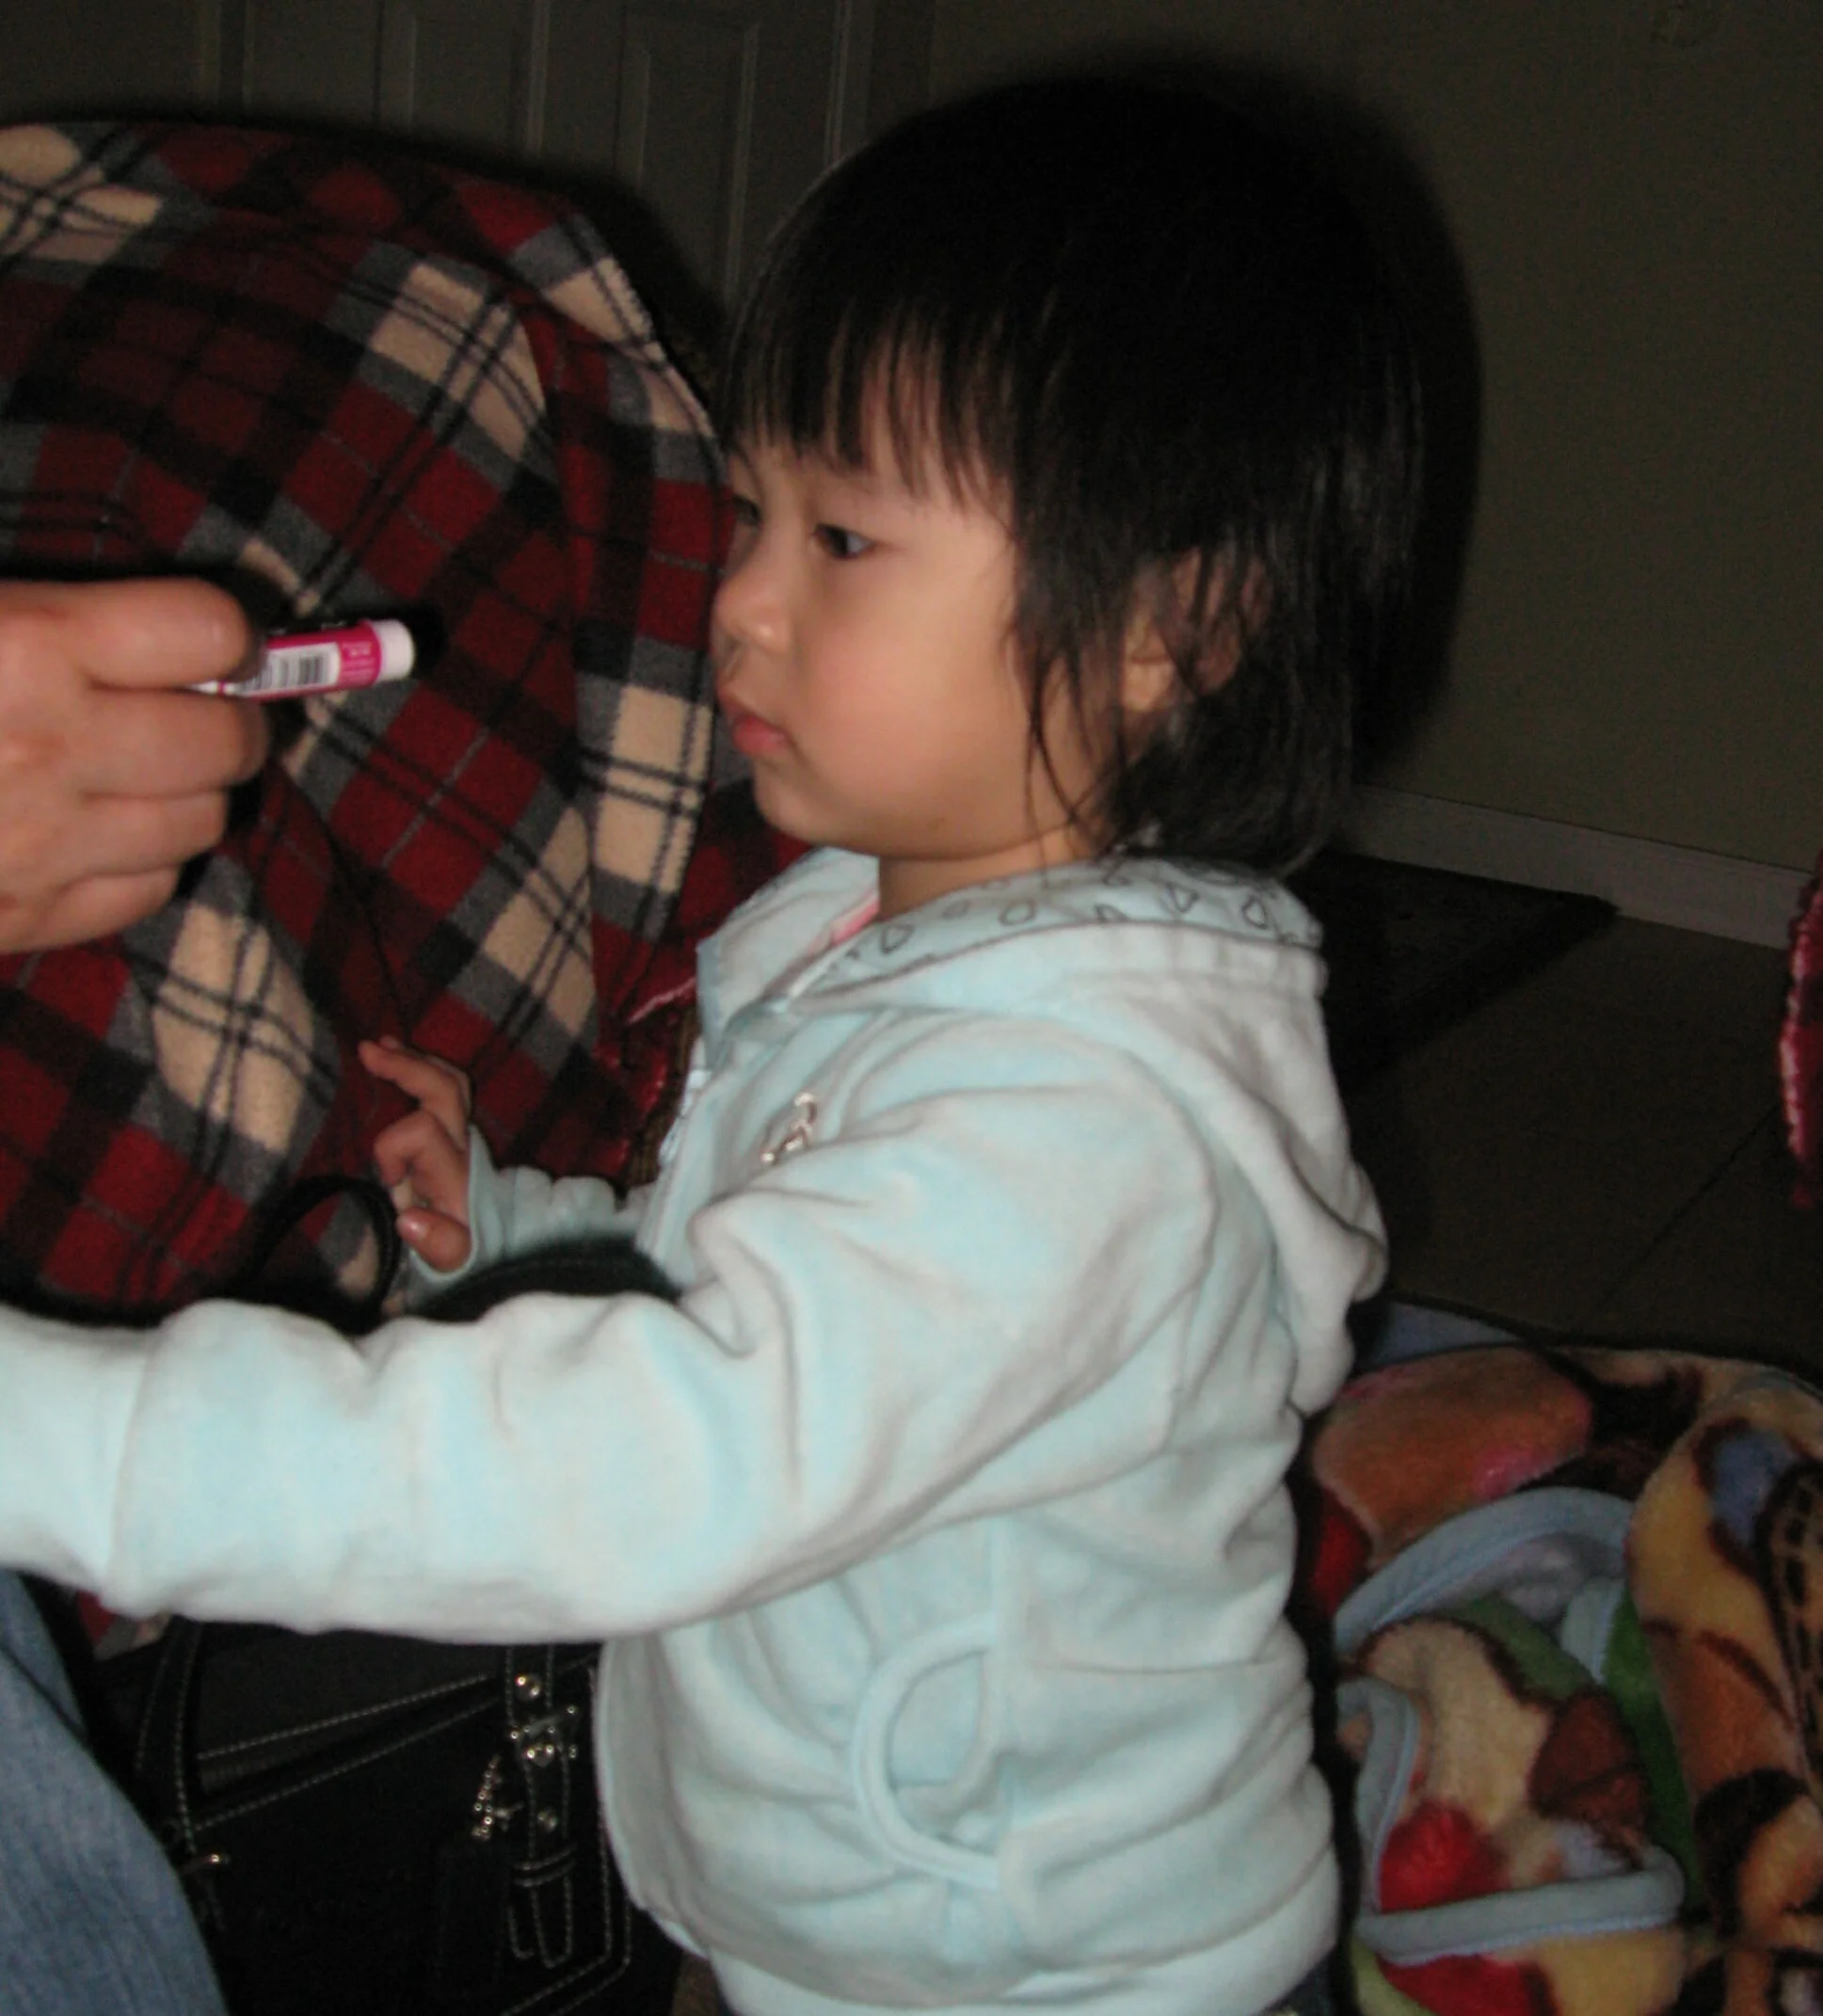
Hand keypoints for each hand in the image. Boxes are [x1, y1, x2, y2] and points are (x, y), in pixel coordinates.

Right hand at [0, 578, 269, 951]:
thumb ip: (66, 619)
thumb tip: (202, 641)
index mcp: (28, 646)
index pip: (209, 631)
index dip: (226, 635)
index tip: (217, 644)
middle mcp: (51, 746)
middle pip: (226, 740)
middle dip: (229, 722)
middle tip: (199, 713)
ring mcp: (42, 844)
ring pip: (203, 823)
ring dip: (190, 795)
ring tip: (139, 774)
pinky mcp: (24, 918)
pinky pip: (150, 891)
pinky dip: (144, 863)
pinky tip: (100, 834)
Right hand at [362, 1037, 475, 1271]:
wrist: (495, 1245)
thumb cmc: (465, 1251)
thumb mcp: (455, 1259)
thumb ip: (438, 1244)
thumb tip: (408, 1220)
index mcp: (454, 1173)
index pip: (421, 1132)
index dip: (394, 1147)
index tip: (389, 1179)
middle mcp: (462, 1146)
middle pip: (443, 1090)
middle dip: (407, 1067)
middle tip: (367, 1050)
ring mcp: (461, 1135)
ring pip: (448, 1081)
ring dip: (414, 1059)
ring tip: (379, 1044)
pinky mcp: (455, 1132)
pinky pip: (446, 1088)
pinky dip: (421, 1067)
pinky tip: (395, 1055)